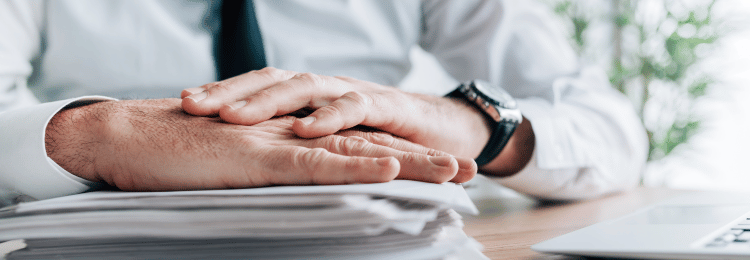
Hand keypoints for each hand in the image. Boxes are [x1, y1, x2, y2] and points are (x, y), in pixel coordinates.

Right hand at [44, 99, 475, 190]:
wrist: (127, 138)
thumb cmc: (175, 159)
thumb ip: (270, 183)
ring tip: (451, 171)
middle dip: (421, 159)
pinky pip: (315, 162)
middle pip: (369, 146)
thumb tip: (299, 203)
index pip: (356, 150)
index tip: (438, 172)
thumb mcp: (234, 175)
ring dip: (406, 161)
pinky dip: (354, 166)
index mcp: (291, 142)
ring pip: (355, 151)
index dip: (400, 160)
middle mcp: (294, 137)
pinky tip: (389, 169)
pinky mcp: (259, 158)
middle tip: (467, 169)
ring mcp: (280, 144)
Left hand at [180, 68, 493, 159]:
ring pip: (306, 87)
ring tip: (232, 115)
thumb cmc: (381, 139)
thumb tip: (245, 160)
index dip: (223, 91)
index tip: (182, 103)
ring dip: (269, 100)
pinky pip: (354, 109)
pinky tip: (303, 129)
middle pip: (273, 80)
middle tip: (191, 104)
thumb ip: (295, 146)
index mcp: (310, 96)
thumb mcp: (332, 143)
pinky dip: (328, 117)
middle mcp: (326, 89)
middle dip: (231, 92)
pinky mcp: (386, 109)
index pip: (259, 86)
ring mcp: (355, 94)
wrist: (445, 131)